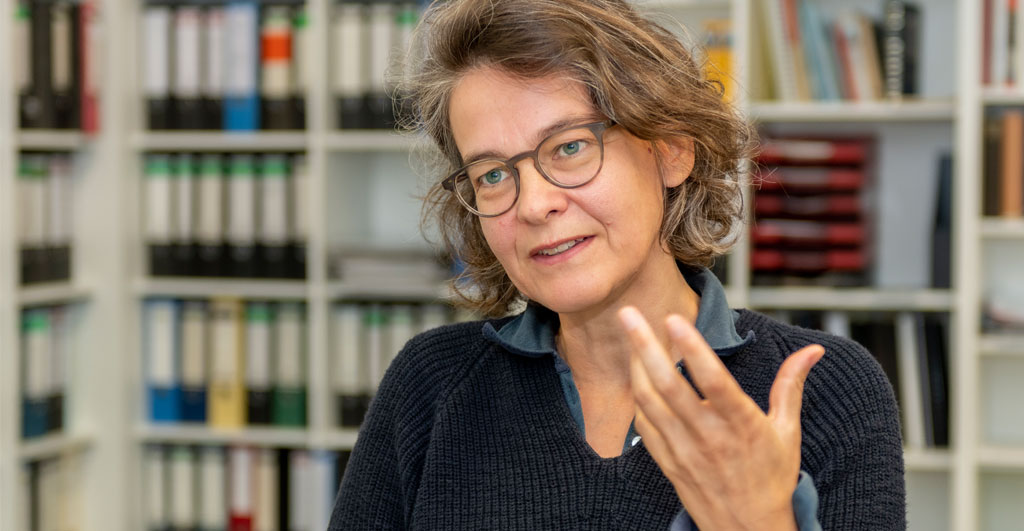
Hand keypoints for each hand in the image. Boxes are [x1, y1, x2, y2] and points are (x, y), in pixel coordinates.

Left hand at [618, 306, 823, 530]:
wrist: (748, 530)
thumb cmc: (771, 479)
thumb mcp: (787, 431)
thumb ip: (790, 385)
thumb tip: (813, 350)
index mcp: (741, 424)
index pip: (713, 379)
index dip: (692, 347)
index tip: (675, 318)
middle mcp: (708, 435)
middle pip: (668, 384)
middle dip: (644, 345)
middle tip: (629, 314)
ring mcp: (683, 449)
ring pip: (649, 401)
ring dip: (635, 365)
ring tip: (630, 334)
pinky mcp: (667, 461)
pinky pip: (643, 424)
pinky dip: (637, 396)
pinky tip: (637, 374)